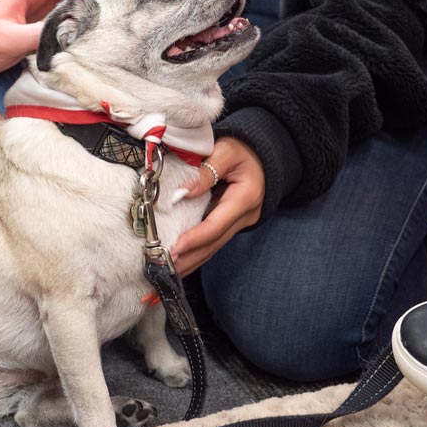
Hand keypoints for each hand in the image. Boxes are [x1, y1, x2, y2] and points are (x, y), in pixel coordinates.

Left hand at [0, 0, 101, 73]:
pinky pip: (73, 5)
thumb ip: (38, 35)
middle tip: (95, 12)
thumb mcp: (7, 41)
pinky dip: (84, 12)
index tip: (84, 6)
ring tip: (92, 21)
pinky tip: (84, 29)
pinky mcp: (48, 15)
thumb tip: (70, 32)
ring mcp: (46, 0)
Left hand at [172, 137, 264, 275]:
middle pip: (213, 244)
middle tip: (162, 271)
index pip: (216, 224)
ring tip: (164, 275)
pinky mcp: (228, 225)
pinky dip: (194, 255)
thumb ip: (206, 170)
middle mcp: (243, 217)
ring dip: (189, 263)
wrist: (263, 156)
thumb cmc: (244, 150)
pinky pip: (211, 243)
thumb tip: (181, 193)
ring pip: (212, 248)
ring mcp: (238, 223)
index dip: (195, 238)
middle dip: (188, 259)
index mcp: (245, 198)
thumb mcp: (227, 150)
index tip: (174, 249)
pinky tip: (178, 265)